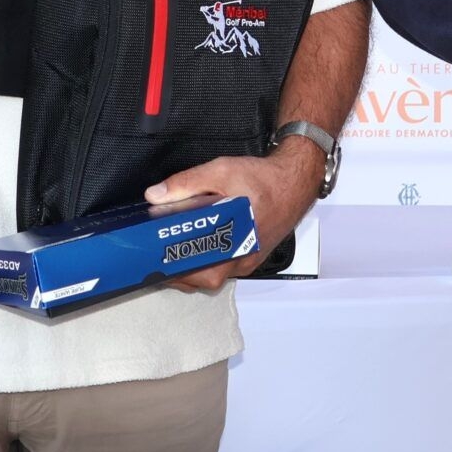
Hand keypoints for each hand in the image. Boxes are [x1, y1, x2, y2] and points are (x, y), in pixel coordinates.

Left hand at [145, 144, 324, 291]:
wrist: (294, 182)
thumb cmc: (265, 180)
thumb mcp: (221, 171)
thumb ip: (186, 183)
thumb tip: (157, 195)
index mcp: (237, 241)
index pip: (203, 271)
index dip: (176, 270)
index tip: (157, 263)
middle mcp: (244, 257)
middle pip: (207, 279)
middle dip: (181, 274)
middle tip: (159, 260)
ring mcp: (248, 259)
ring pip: (217, 276)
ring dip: (194, 270)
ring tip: (172, 255)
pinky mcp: (251, 256)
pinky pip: (227, 267)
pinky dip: (209, 262)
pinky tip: (197, 248)